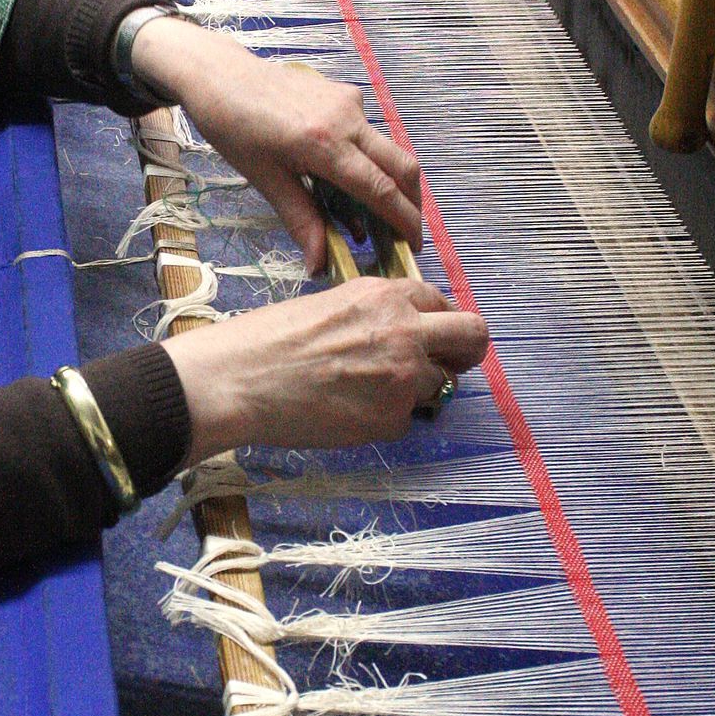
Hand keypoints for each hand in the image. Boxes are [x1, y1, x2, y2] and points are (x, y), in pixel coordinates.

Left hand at [130, 18, 422, 273]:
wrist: (220, 76)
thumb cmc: (234, 127)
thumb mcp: (265, 179)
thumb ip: (300, 220)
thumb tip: (320, 264)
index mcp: (325, 143)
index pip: (381, 189)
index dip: (403, 221)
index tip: (413, 248)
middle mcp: (347, 118)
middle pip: (402, 165)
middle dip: (411, 203)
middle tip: (403, 235)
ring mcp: (348, 101)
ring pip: (387, 148)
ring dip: (388, 182)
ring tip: (367, 214)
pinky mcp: (343, 92)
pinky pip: (367, 131)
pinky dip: (368, 159)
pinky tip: (343, 177)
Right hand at [160, 277, 488, 465]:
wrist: (240, 379)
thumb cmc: (269, 338)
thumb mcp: (330, 304)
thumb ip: (374, 314)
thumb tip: (400, 333)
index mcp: (384, 295)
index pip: (443, 301)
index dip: (440, 321)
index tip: (433, 335)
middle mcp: (404, 331)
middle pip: (474, 337)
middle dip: (467, 351)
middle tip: (448, 364)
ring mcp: (402, 378)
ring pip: (440, 386)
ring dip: (416, 391)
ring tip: (368, 392)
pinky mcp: (391, 420)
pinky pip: (406, 420)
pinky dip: (385, 419)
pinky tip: (348, 411)